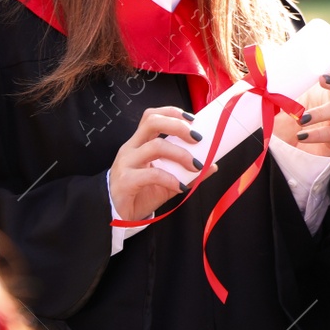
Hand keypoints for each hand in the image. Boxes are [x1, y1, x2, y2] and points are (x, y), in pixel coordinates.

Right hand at [110, 106, 215, 222]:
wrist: (117, 216)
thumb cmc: (141, 193)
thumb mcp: (168, 181)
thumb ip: (188, 173)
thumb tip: (213, 165)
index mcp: (139, 143)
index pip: (152, 116)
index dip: (172, 112)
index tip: (193, 120)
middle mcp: (131, 148)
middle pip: (151, 122)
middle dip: (178, 126)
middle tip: (198, 139)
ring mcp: (126, 163)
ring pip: (155, 147)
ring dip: (181, 154)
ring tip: (196, 166)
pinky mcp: (125, 181)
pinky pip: (151, 175)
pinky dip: (171, 179)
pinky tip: (180, 187)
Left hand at [273, 57, 329, 158]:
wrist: (286, 149)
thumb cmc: (285, 119)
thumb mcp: (276, 97)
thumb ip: (272, 78)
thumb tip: (260, 54)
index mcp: (321, 87)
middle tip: (322, 79)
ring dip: (319, 114)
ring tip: (300, 119)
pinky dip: (316, 134)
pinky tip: (302, 136)